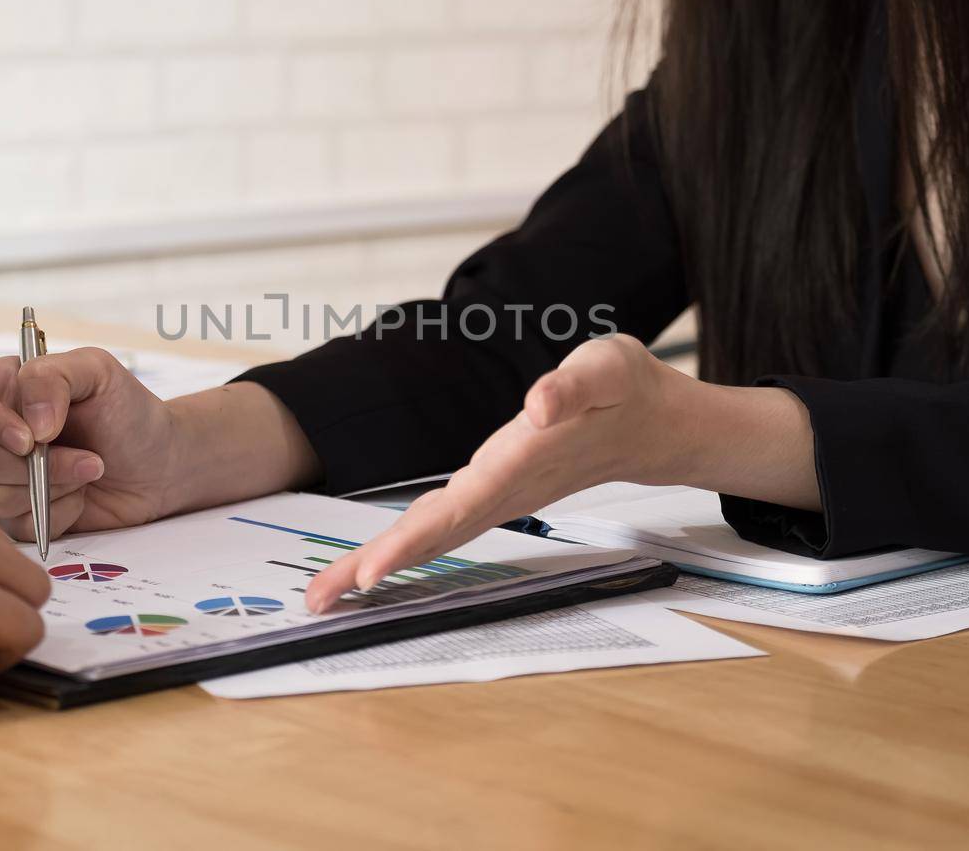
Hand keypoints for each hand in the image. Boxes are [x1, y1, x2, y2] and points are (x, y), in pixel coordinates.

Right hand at [0, 348, 321, 541]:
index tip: (27, 435)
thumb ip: (53, 378)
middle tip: (87, 456)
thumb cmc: (129, 412)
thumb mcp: (97, 371)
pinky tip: (81, 495)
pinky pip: (16, 523)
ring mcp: (2, 476)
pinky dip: (56, 512)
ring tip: (91, 469)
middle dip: (36, 464)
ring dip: (54, 486)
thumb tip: (27, 424)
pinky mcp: (18, 514)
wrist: (160, 464)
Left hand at [303, 334, 701, 611]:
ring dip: (377, 563)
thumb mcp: (608, 369)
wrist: (650, 424)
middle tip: (318, 600)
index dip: (411, 542)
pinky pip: (440, 526)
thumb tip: (538, 404)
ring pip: (431, 536)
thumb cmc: (625, 391)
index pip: (458, 509)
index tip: (369, 573)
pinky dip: (400, 546)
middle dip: (373, 567)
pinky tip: (369, 564)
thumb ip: (574, 386)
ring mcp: (498, 498)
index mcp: (522, 462)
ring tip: (326, 592)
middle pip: (432, 536)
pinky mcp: (493, 493)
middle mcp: (504, 490)